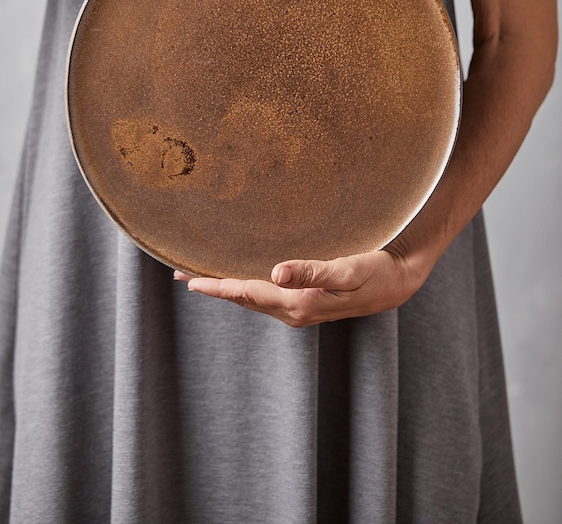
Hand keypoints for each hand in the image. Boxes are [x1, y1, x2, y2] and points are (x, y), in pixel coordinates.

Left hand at [174, 228, 433, 327]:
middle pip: (246, 298)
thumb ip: (312, 272)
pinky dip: (248, 288)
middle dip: (215, 287)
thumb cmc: (375, 272)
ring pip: (255, 299)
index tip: (190, 280)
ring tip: (204, 278)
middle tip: (183, 275)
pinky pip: (267, 297)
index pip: (249, 293)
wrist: (398, 282)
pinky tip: (243, 279)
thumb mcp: (347, 271)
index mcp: (299, 303)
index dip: (219, 286)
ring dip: (229, 289)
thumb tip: (276, 272)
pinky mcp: (306, 302)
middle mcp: (295, 310)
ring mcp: (300, 309)